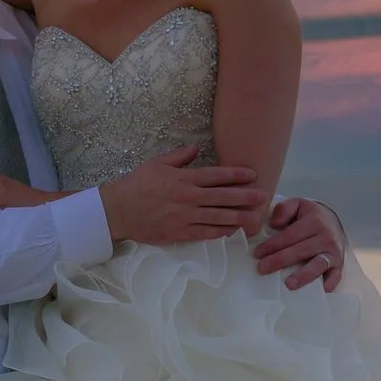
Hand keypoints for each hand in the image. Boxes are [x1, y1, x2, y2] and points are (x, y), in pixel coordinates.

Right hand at [98, 145, 265, 246]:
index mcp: (184, 179)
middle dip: (245, 196)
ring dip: (238, 217)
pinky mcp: (179, 233)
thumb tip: (196, 148)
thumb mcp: (157, 164)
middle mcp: (188, 197)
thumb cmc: (137, 185)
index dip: (236, 175)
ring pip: (217, 217)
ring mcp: (184, 217)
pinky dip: (219, 232)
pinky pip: (204, 233)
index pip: (216, 175)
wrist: (118, 210)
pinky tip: (232, 232)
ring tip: (253, 217)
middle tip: (263, 196)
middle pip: (223, 197)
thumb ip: (179, 156)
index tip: (252, 174)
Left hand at [254, 197, 345, 291]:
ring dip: (304, 275)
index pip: (290, 235)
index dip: (273, 245)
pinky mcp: (339, 264)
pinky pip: (335, 275)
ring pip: (318, 264)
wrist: (333, 221)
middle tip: (262, 268)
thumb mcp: (298, 204)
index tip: (257, 253)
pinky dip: (329, 283)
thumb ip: (284, 209)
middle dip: (280, 260)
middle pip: (300, 250)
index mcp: (314, 221)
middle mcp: (326, 237)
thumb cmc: (311, 216)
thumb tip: (274, 224)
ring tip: (289, 284)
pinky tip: (319, 290)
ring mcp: (333, 252)